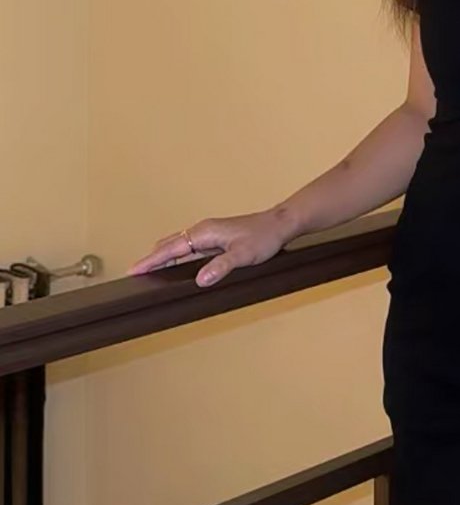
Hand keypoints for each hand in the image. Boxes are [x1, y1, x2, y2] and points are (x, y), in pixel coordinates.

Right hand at [128, 210, 287, 288]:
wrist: (280, 224)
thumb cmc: (263, 237)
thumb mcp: (243, 255)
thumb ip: (221, 266)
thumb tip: (200, 280)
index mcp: (204, 232)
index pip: (170, 248)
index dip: (151, 260)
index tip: (133, 269)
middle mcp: (203, 230)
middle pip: (170, 244)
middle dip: (151, 258)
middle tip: (135, 274)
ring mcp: (208, 234)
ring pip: (178, 245)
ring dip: (163, 256)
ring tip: (148, 271)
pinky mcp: (215, 238)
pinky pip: (188, 247)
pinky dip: (176, 255)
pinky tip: (176, 265)